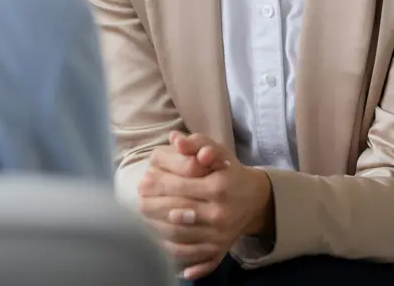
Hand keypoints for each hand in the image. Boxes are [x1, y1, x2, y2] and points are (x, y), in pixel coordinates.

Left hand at [137, 133, 272, 279]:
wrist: (255, 200)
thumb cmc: (230, 172)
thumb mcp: (219, 151)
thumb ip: (197, 142)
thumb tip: (175, 139)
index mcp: (218, 188)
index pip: (179, 187)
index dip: (158, 183)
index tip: (144, 179)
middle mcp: (220, 214)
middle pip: (175, 213)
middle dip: (152, 206)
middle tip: (138, 200)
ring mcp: (219, 236)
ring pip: (178, 236)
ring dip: (155, 228)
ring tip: (142, 218)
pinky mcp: (218, 251)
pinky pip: (188, 254)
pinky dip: (170, 250)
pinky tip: (157, 241)